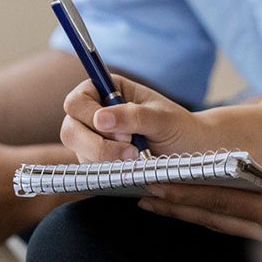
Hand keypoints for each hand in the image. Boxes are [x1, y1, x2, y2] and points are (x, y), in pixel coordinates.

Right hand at [61, 75, 213, 161]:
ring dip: (106, 160)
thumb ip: (132, 115)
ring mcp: (93, 138)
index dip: (90, 117)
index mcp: (109, 89)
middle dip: (97, 145)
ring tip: (138, 159)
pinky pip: (89, 169)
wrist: (190, 151)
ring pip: (78, 152)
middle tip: (131, 152)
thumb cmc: (178, 127)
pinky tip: (130, 168)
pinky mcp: (98, 160)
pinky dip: (108, 171)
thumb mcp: (161, 118)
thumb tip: (100, 119)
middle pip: (70, 129)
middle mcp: (96, 112)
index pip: (77, 101)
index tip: (122, 132)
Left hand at [139, 146, 261, 240]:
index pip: (224, 201)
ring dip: (194, 214)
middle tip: (143, 196)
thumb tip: (253, 176)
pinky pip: (247, 232)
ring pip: (228, 229)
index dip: (188, 193)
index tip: (158, 185)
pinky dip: (220, 219)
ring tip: (161, 202)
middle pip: (217, 221)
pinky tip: (201, 211)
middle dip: (179, 207)